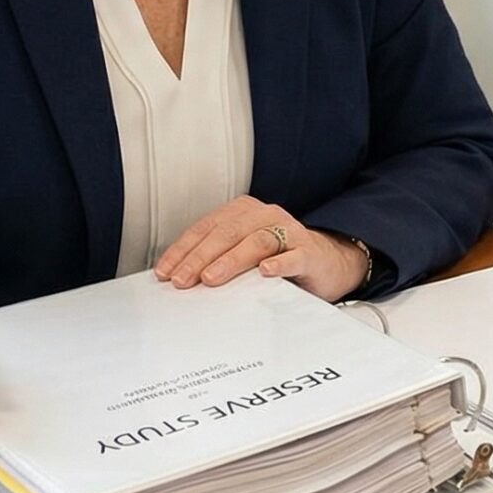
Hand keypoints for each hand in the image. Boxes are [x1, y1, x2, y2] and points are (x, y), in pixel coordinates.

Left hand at [156, 196, 367, 302]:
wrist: (326, 263)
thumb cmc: (278, 259)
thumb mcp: (242, 254)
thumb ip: (216, 259)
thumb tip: (176, 277)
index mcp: (243, 212)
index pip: (206, 228)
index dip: (183, 250)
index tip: (165, 272)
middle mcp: (265, 216)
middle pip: (227, 233)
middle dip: (200, 257)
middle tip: (183, 280)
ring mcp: (289, 231)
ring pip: (256, 241)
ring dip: (231, 260)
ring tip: (212, 278)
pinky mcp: (309, 251)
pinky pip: (293, 255)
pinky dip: (278, 263)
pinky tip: (265, 272)